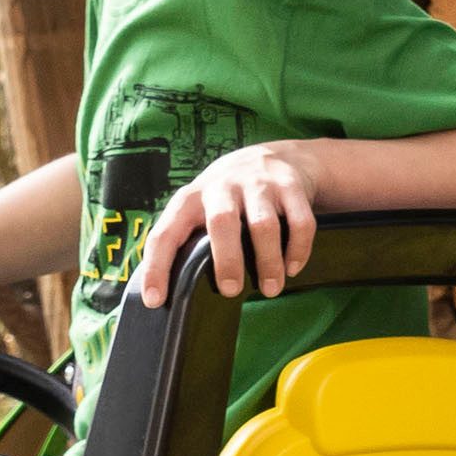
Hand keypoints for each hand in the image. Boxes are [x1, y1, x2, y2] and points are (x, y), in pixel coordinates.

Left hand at [140, 142, 320, 304]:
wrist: (276, 155)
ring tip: (270, 288)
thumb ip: (187, 239)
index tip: (156, 299)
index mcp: (192, 198)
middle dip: (227, 260)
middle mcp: (223, 187)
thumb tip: (164, 291)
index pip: (166, 232)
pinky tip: (292, 268)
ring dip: (268, 261)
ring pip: (263, 225)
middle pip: (221, 222)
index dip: (157, 266)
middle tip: (231, 289)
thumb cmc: (230, 195)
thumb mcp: (202, 206)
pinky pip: (299, 222)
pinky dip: (298, 249)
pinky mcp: (290, 186)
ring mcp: (259, 184)